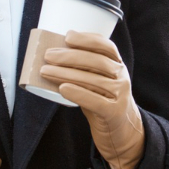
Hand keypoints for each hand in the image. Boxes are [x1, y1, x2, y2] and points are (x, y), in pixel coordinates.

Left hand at [40, 31, 144, 168]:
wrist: (121, 132)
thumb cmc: (103, 102)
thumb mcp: (98, 82)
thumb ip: (84, 70)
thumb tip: (53, 58)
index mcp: (118, 65)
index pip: (106, 46)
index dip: (87, 39)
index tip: (67, 36)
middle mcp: (122, 77)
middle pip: (96, 62)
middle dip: (69, 56)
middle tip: (48, 55)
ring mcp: (120, 95)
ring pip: (92, 80)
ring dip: (66, 73)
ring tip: (46, 71)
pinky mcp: (114, 112)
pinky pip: (94, 100)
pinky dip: (77, 93)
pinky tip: (62, 89)